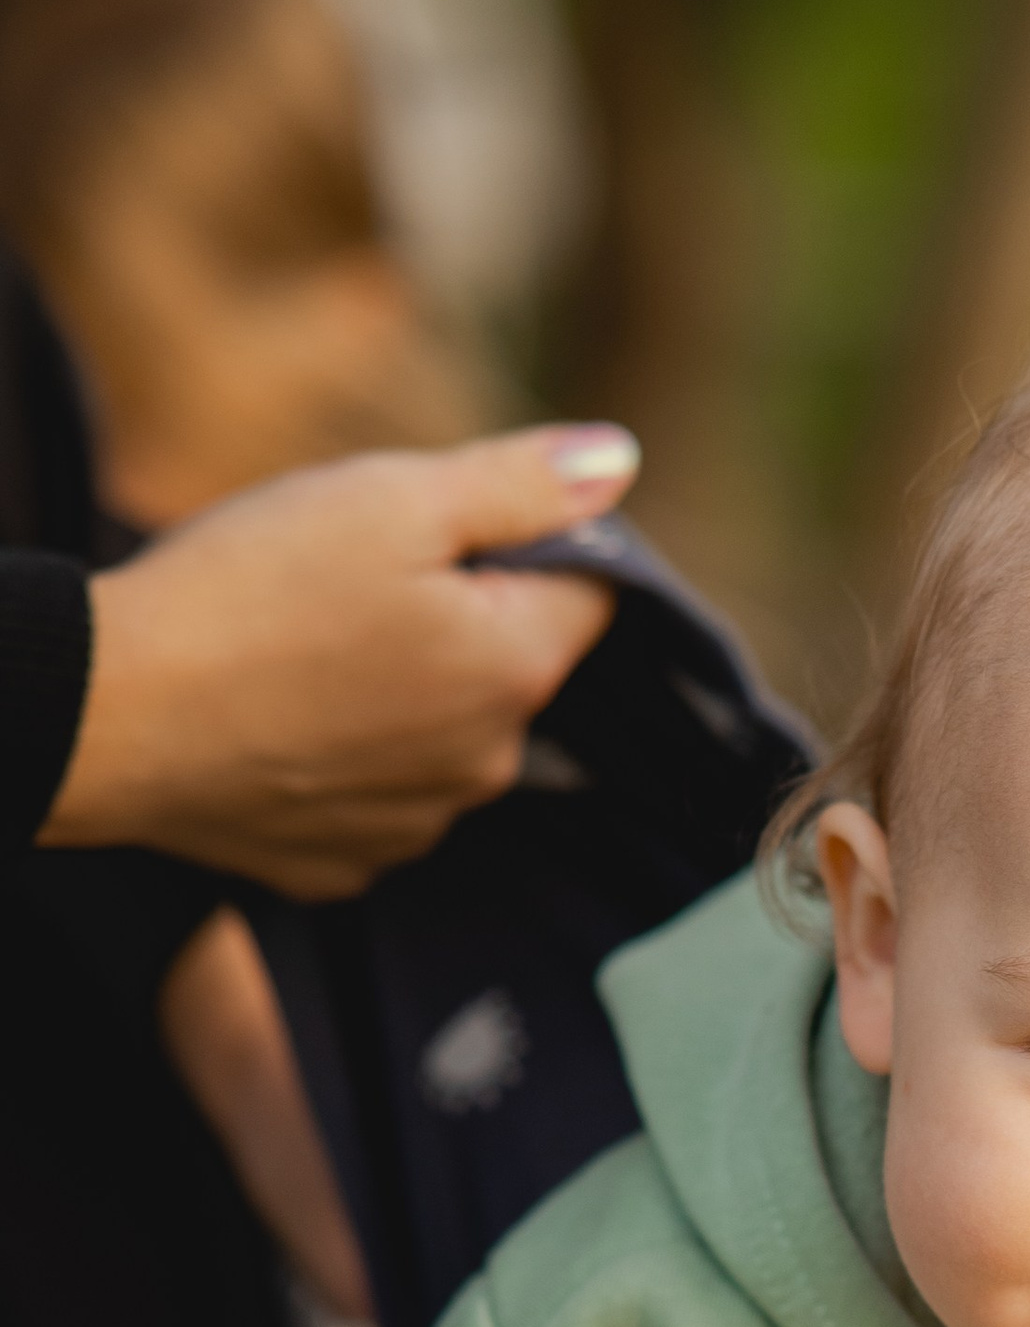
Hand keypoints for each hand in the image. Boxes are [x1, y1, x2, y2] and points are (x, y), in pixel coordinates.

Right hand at [43, 424, 636, 894]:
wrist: (114, 716)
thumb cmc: (249, 593)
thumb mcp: (391, 498)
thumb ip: (519, 483)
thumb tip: (619, 462)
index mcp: (518, 668)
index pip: (591, 592)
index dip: (528, 542)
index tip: (444, 527)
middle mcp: (490, 764)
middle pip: (509, 665)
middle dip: (456, 615)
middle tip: (350, 579)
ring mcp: (419, 826)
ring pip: (440, 733)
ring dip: (399, 690)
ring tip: (303, 649)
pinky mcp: (346, 864)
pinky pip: (372, 793)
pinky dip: (341, 755)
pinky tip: (279, 719)